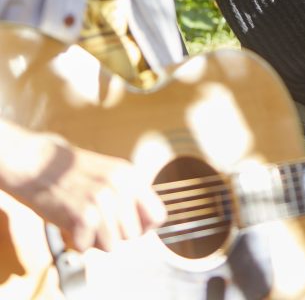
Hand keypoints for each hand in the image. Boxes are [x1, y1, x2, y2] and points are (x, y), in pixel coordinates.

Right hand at [0, 121, 165, 251]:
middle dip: (115, 233)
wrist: (38, 164)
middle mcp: (120, 187)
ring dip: (95, 239)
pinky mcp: (83, 215)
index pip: (158, 216)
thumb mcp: (110, 174)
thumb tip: (147, 225)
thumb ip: (130, 196)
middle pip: (133, 236)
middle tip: (97, 219)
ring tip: (83, 219)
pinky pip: (87, 247)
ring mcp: (102, 200)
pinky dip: (76, 241)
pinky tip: (70, 222)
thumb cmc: (72, 173)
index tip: (128, 225)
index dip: (144, 226)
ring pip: (112, 246)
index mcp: (131, 176)